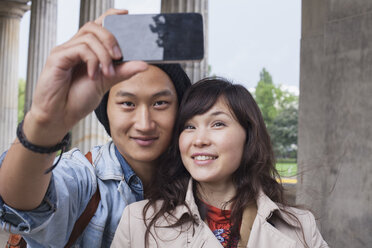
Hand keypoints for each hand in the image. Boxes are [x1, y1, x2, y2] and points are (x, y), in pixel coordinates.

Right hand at [25, 9, 147, 144]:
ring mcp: (65, 51)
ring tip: (107, 73)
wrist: (61, 116)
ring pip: (89, 37)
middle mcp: (75, 47)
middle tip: (119, 56)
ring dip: (104, 55)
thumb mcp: (106, 82)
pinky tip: (94, 75)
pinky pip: (80, 48)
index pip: (98, 25)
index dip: (111, 16)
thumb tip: (144, 64)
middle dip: (111, 38)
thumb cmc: (78, 99)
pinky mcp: (57, 57)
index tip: (126, 15)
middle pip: (94, 26)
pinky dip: (92, 61)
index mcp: (86, 50)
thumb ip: (123, 71)